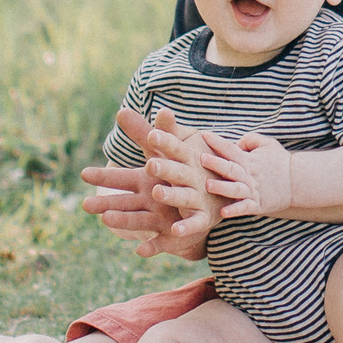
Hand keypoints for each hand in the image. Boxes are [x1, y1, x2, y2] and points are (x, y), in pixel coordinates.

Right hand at [81, 107, 211, 258]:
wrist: (204, 206)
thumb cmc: (182, 176)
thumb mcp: (173, 152)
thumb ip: (160, 133)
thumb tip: (153, 107)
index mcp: (145, 181)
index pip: (121, 178)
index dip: (103, 176)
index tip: (83, 173)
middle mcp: (147, 202)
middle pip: (124, 202)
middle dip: (106, 203)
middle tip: (85, 204)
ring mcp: (158, 220)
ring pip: (138, 221)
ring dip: (122, 222)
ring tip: (106, 220)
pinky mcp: (172, 236)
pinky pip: (161, 243)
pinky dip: (151, 247)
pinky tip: (140, 252)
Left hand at [145, 116, 229, 251]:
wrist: (222, 192)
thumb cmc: (187, 166)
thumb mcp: (167, 149)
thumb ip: (143, 133)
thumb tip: (121, 111)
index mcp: (182, 158)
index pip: (173, 147)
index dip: (164, 141)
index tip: (152, 134)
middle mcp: (190, 177)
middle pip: (176, 172)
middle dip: (165, 168)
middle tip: (151, 163)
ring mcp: (196, 198)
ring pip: (182, 197)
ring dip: (171, 196)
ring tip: (157, 192)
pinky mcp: (201, 219)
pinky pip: (193, 225)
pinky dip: (184, 229)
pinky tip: (172, 232)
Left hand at [194, 130, 291, 217]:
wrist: (299, 180)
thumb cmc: (280, 161)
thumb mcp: (267, 143)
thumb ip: (250, 139)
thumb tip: (235, 141)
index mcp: (248, 160)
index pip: (230, 148)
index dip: (217, 141)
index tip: (203, 134)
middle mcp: (249, 175)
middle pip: (230, 168)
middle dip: (215, 163)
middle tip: (201, 158)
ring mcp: (253, 190)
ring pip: (235, 189)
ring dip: (221, 187)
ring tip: (208, 185)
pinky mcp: (258, 204)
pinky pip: (245, 208)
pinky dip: (235, 210)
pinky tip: (223, 212)